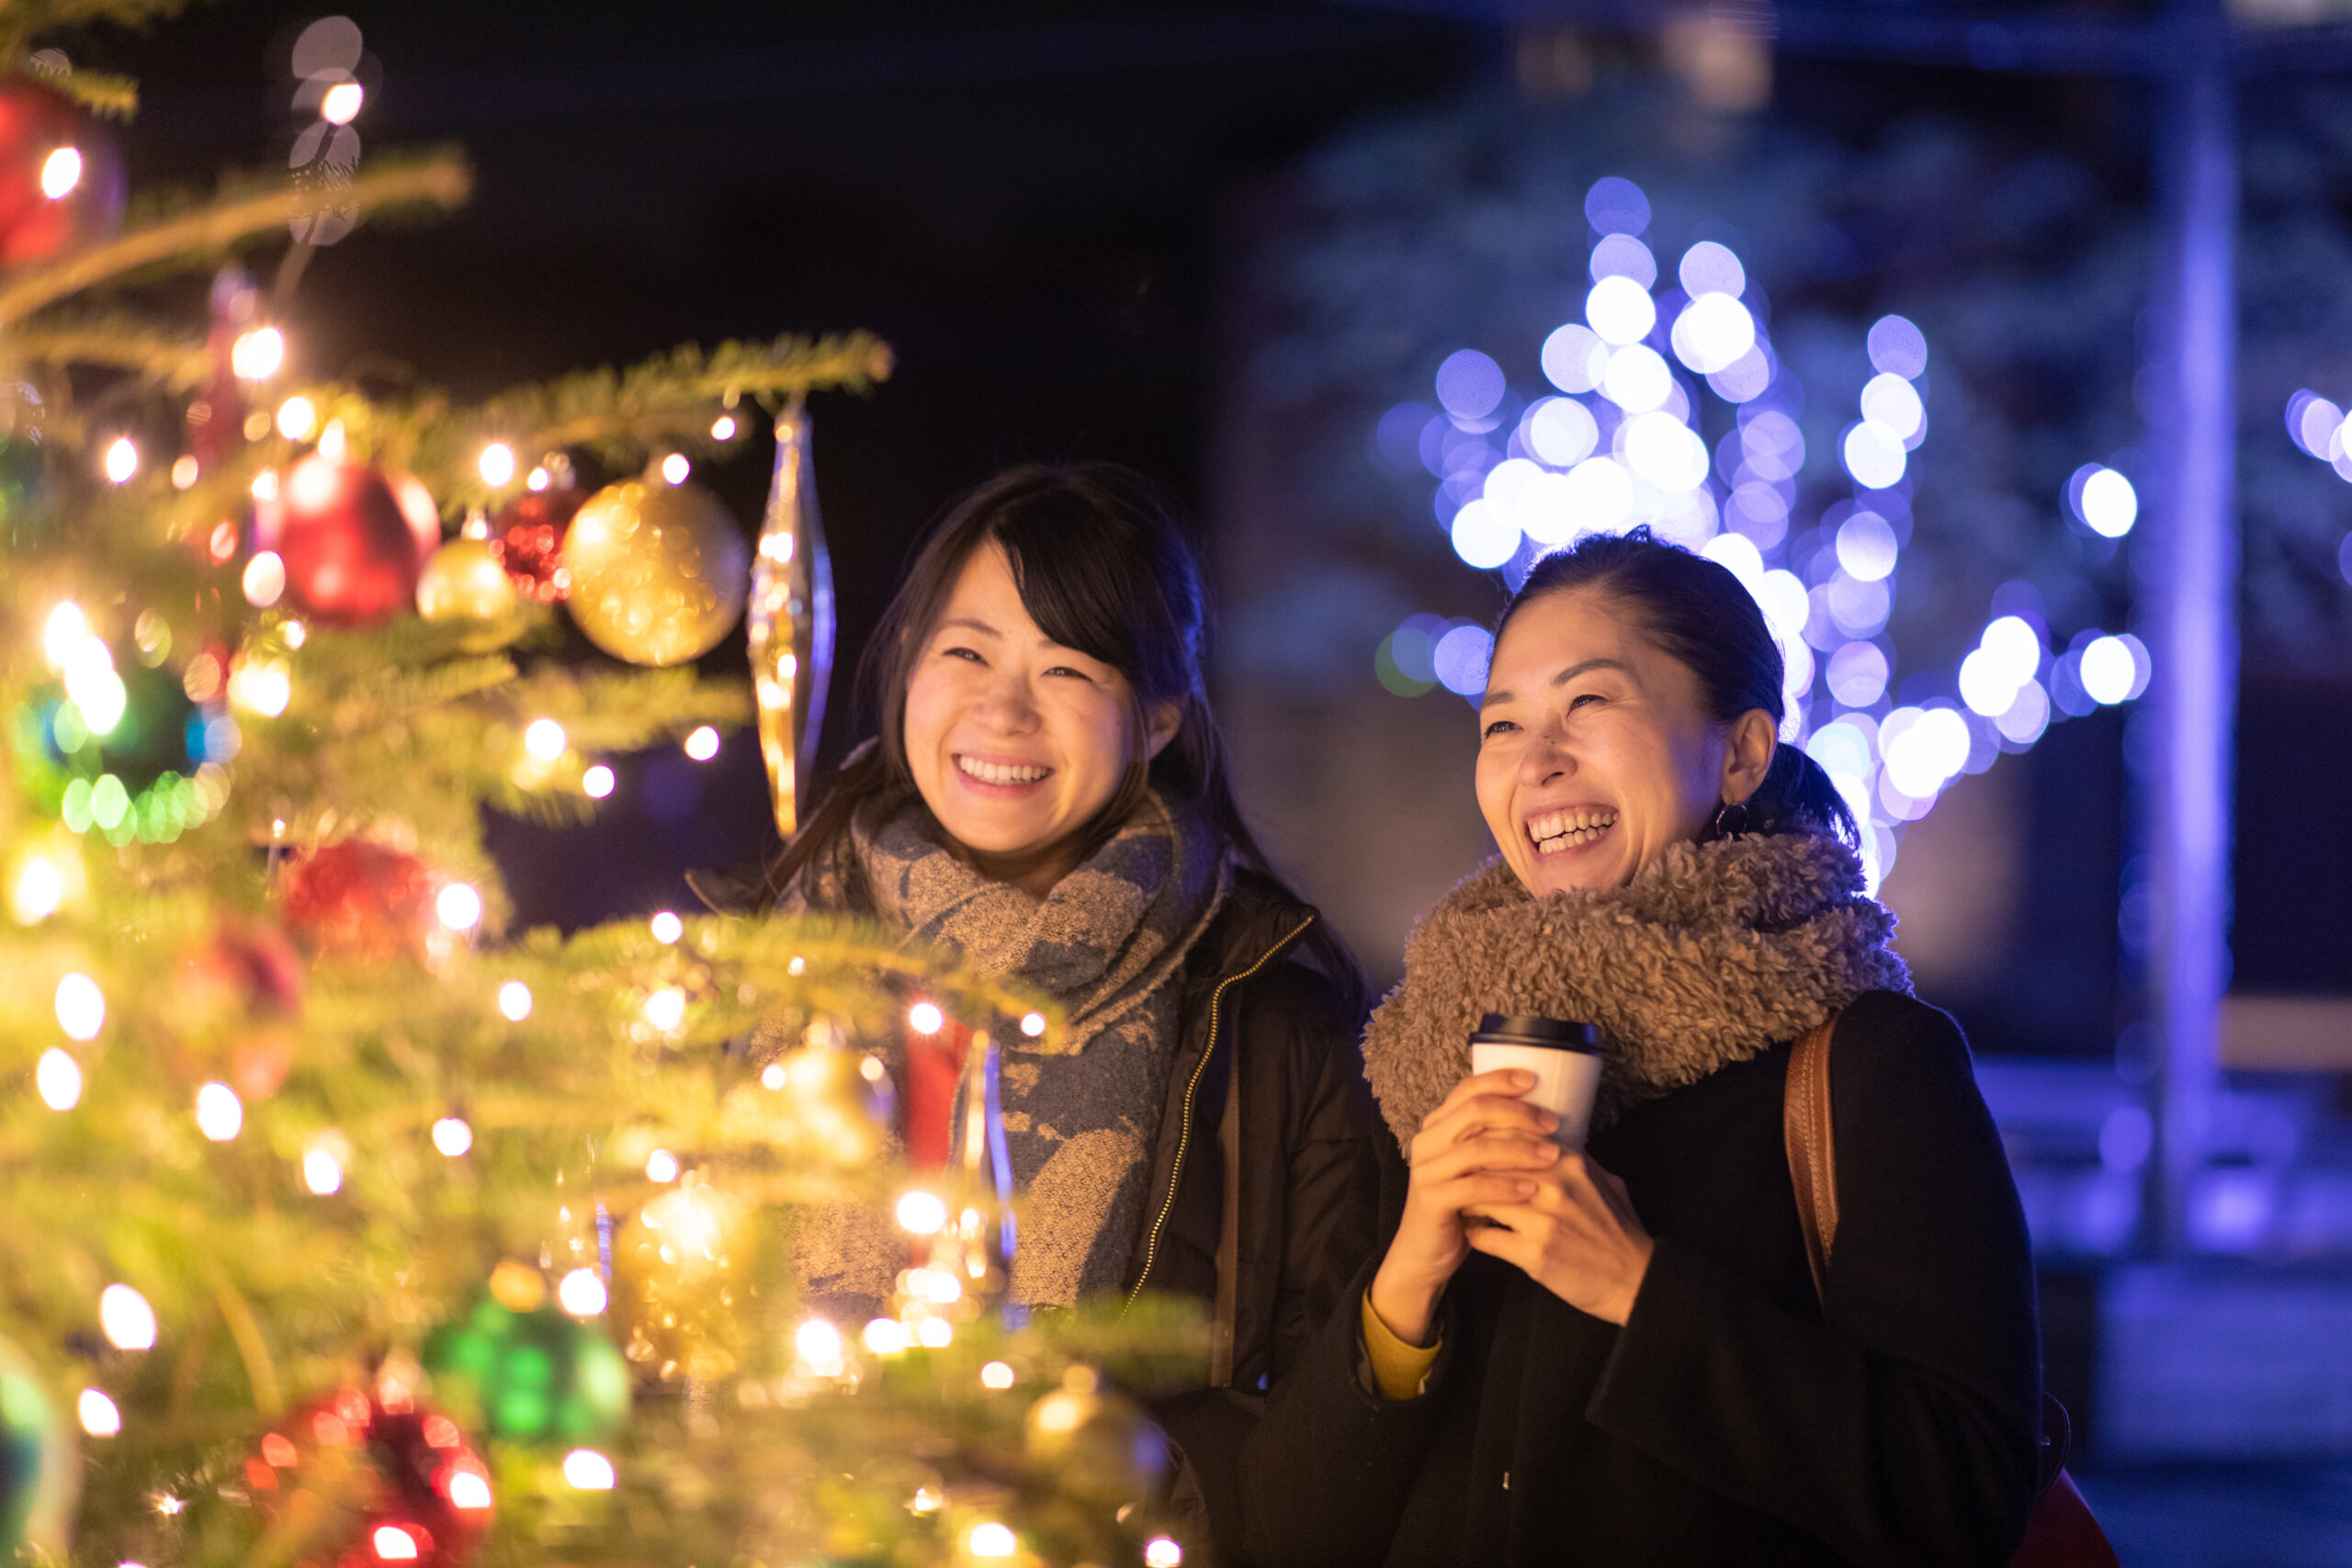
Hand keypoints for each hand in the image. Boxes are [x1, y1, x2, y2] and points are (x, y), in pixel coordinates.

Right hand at [1368, 1069, 1563, 1345]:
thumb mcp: (1479, 1168)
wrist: (1426, 1252)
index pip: (1468, 1090)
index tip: (1535, 1080)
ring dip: (1518, 1150)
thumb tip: (1545, 1117)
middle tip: (1552, 1124)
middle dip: (1517, 1113)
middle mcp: (1427, 1141)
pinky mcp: (1431, 1200)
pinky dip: (1505, 1187)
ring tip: (1552, 1156)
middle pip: (1473, 1111)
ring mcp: (1426, 1170)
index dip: (1500, 1080)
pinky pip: (1472, 1187)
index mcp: (1438, 1126)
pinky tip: (1531, 1190)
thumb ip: (1497, 1140)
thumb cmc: (1462, 1206)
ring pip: (1475, 1148)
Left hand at [1463, 1149, 1654, 1324]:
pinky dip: (1475, 1234)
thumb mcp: (1604, 1182)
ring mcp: (1544, 1221)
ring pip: (1482, 1197)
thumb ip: (1573, 1158)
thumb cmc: (1618, 1231)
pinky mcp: (1535, 1254)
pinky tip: (1475, 1233)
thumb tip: (1545, 1139)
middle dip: (1469, 1169)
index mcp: (1570, 1163)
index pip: (1511, 1135)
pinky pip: (1485, 1237)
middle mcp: (1555, 1186)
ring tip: (1462, 1204)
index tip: (1470, 1148)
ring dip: (1467, 1201)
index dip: (1484, 1140)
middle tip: (1456, 1176)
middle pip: (1490, 1162)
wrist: (1635, 1281)